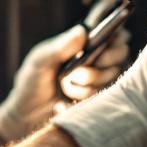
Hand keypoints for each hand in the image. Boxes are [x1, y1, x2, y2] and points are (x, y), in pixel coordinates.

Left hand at [0, 24, 129, 141]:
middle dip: (97, 69)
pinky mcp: (100, 103)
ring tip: (63, 89)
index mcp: (86, 44)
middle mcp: (99, 61)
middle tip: (76, 75)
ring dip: (84, 88)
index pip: (116, 34)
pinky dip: (80, 103)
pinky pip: (104, 101)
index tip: (101, 51)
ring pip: (111, 81)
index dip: (116, 39)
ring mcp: (102, 82)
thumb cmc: (32, 81)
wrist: (26, 115)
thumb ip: (59, 47)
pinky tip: (62, 105)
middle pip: (120, 57)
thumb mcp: (40, 61)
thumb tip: (82, 31)